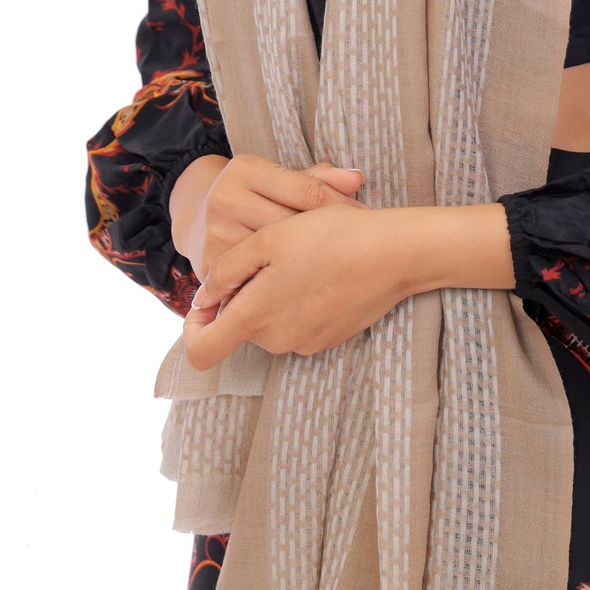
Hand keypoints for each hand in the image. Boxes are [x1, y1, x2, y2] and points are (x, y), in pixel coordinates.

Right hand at [170, 152, 364, 279]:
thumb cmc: (254, 198)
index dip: (343, 208)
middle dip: (330, 239)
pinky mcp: (210, 268)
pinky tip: (311, 293)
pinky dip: (284, 288)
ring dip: (311, 268)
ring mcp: (216, 235)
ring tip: (341, 274)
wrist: (197, 221)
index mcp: (245, 169)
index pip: (308, 191)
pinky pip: (257, 282)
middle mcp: (225, 199)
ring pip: (277, 258)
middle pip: (293, 226)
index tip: (367, 223)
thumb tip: (357, 179)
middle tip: (365, 253)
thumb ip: (317, 179)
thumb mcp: (278, 179)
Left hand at [183, 202, 410, 369]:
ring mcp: (305, 342)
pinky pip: (297, 322)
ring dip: (273, 294)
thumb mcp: (267, 239)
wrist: (395, 254)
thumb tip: (204, 297)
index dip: (193, 327)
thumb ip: (226, 271)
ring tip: (300, 257)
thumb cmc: (330, 238)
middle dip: (244, 295)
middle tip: (269, 254)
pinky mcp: (328, 337)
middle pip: (240, 326)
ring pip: (270, 322)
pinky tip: (321, 269)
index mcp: (255, 317)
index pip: (202, 351)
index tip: (206, 300)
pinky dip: (298, 300)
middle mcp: (277, 340)